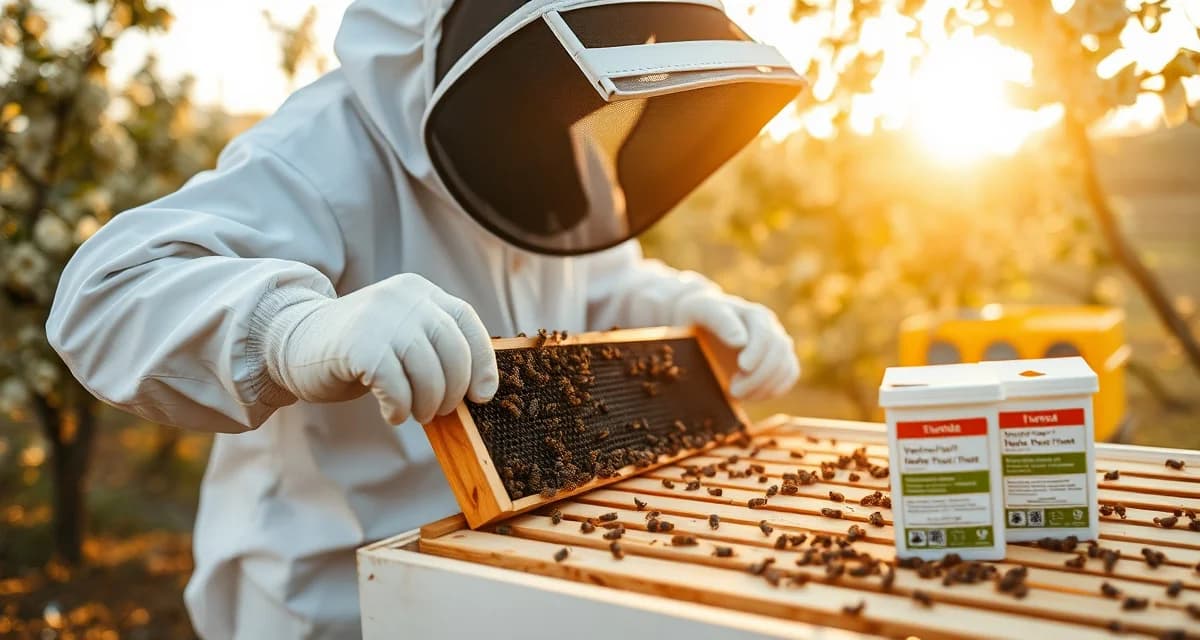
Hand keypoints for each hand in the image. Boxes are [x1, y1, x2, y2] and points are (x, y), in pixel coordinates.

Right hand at [265, 274, 498, 423]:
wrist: (293, 342)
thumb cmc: (358, 349)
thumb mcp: (402, 335)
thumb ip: (434, 347)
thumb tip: (476, 389)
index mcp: (419, 291)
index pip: (465, 321)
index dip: (482, 361)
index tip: (482, 394)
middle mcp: (404, 297)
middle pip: (452, 350)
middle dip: (453, 390)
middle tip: (441, 411)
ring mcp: (381, 317)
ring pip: (429, 371)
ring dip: (427, 403)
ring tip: (416, 413)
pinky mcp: (360, 344)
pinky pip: (396, 387)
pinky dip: (399, 408)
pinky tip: (391, 413)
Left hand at [672, 290, 799, 400]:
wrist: (700, 325)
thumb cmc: (699, 316)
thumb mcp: (701, 311)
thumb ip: (720, 320)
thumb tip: (741, 341)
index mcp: (753, 314)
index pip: (764, 333)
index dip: (757, 352)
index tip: (743, 367)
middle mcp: (770, 327)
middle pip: (778, 352)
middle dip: (758, 376)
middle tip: (734, 391)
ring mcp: (777, 344)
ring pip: (786, 366)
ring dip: (765, 386)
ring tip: (738, 394)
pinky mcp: (780, 360)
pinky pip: (789, 375)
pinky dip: (774, 389)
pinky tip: (753, 395)